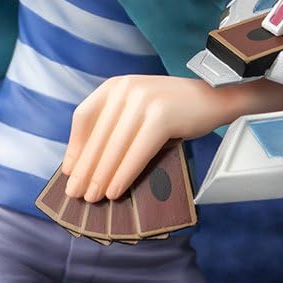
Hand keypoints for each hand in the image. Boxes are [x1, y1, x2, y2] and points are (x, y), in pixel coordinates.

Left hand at [62, 73, 282, 201]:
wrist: (214, 97)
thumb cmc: (173, 109)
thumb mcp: (137, 107)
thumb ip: (114, 124)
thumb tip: (83, 162)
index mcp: (116, 85)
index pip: (84, 116)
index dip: (75, 146)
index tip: (68, 171)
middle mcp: (126, 88)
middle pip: (97, 135)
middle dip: (85, 168)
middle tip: (75, 194)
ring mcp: (144, 101)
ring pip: (114, 146)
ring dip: (101, 176)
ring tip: (92, 198)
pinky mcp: (161, 117)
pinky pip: (136, 152)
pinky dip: (123, 174)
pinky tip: (115, 191)